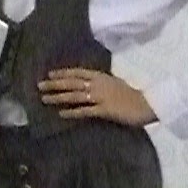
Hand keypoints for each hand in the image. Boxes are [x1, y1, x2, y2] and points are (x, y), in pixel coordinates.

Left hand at [39, 66, 155, 126]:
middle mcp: (98, 84)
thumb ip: (100, 82)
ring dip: (59, 97)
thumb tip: (86, 83)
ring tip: (45, 99)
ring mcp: (101, 97)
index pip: (78, 73)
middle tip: (39, 86)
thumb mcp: (114, 83)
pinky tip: (62, 114)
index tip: (49, 74)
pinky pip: (85, 111)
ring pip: (75, 96)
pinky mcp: (104, 110)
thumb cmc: (131, 95)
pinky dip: (73, 112)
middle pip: (72, 83)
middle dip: (55, 84)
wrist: (147, 104)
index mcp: (101, 77)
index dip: (63, 73)